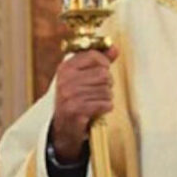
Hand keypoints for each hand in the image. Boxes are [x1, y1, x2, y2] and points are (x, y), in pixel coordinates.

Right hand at [51, 46, 116, 161]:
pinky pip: (105, 104)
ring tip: (96, 102)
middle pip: (104, 74)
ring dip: (106, 98)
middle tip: (98, 92)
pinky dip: (105, 108)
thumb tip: (114, 48)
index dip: (104, 64)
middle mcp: (65, 80)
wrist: (63, 128)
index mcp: (65, 68)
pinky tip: (96, 110)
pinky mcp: (76, 110)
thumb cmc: (76, 99)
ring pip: (106, 90)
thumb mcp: (83, 77)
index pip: (94, 56)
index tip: (102, 71)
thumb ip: (99, 62)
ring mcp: (69, 95)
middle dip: (107, 84)